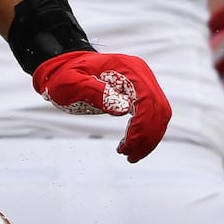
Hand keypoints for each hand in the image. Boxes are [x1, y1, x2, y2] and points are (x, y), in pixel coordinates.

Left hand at [31, 50, 170, 162]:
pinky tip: (131, 144)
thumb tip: (125, 108)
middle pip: (158, 109)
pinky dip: (145, 132)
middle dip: (147, 136)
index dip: (142, 126)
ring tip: (130, 155)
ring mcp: (142, 81)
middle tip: (130, 156)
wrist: (64, 67)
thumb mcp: (71, 83)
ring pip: (159, 114)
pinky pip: (152, 114)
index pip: (146, 100)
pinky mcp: (139, 92)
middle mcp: (140, 73)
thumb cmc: (65, 75)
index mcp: (127, 68)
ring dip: (149, 138)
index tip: (128, 145)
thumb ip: (96, 92)